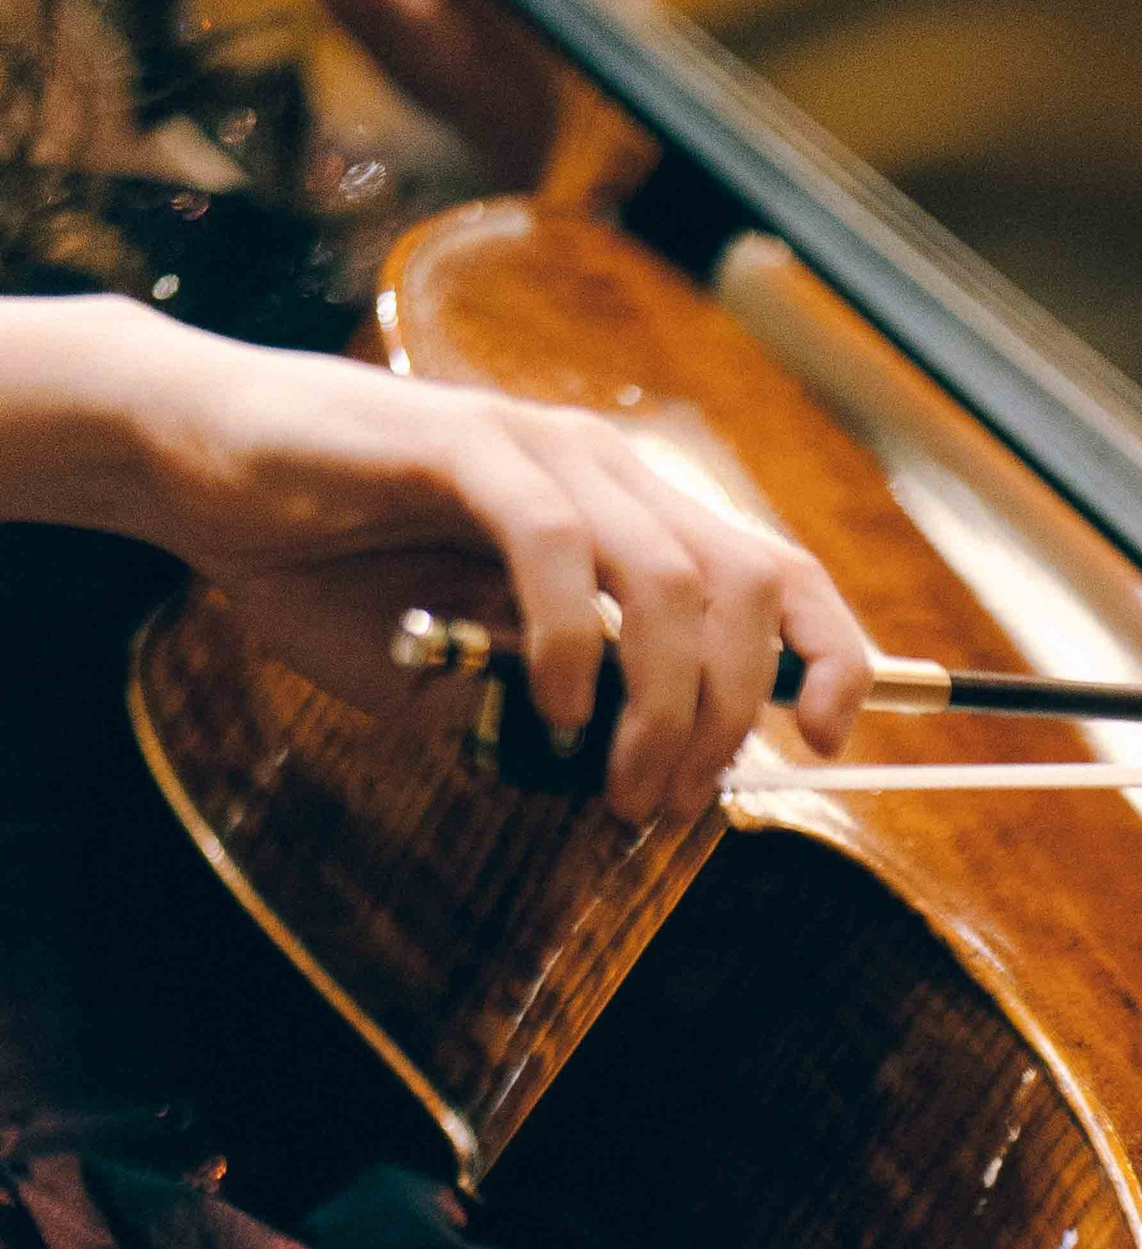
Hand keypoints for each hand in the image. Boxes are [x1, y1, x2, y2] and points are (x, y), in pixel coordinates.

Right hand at [131, 313, 875, 826]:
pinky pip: (560, 551)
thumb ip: (548, 716)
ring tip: (620, 783)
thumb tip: (622, 779)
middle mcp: (608, 472)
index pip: (775, 572)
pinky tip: (552, 711)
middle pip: (746, 587)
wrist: (204, 469)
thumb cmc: (330, 569)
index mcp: (628, 515)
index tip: (830, 741)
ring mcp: (542, 450)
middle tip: (673, 802)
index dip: (832, 652)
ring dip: (664, 705)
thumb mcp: (463, 673)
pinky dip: (572, 646)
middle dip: (734, 716)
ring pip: (671, 581)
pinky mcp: (467, 446)